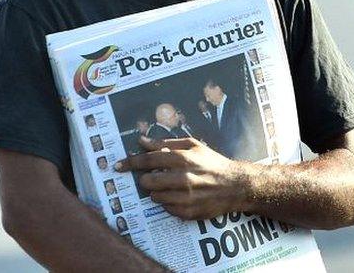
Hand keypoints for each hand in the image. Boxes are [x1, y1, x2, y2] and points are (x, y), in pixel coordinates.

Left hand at [115, 136, 250, 220]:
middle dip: (145, 179)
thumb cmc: (212, 163)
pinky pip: (166, 209)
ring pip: (155, 197)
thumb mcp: (192, 146)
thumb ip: (165, 143)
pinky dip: (168, 202)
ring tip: (170, 187)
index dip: (131, 162)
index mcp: (183, 158)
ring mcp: (186, 198)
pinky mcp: (188, 213)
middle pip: (148, 181)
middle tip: (150, 178)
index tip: (118, 165)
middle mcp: (183, 179)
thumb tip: (142, 140)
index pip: (149, 160)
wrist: (235, 186)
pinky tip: (179, 196)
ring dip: (157, 192)